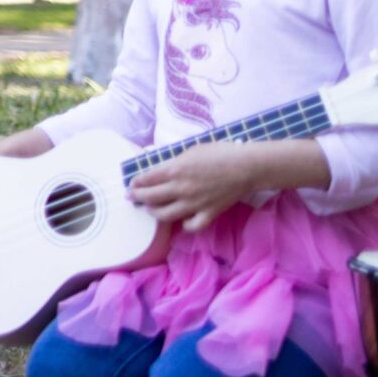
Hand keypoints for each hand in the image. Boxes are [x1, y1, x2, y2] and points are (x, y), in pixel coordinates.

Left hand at [128, 141, 260, 231]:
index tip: (132, 184)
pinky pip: (192, 226)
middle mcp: (180, 189)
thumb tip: (162, 168)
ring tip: (151, 209)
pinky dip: (185, 225)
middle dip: (138, 197)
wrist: (246, 167)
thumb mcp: (190, 150)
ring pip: (165, 215)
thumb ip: (174, 162)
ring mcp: (193, 203)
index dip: (136, 182)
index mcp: (174, 170)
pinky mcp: (208, 213)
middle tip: (132, 197)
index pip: (146, 179)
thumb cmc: (219, 153)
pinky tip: (182, 221)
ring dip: (154, 212)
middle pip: (150, 198)